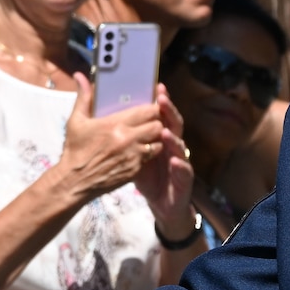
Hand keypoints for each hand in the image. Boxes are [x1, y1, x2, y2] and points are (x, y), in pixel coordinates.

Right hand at [54, 74, 168, 204]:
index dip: (154, 107)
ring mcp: (133, 156)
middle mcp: (128, 139)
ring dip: (156, 137)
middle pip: (157, 125)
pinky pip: (151, 157)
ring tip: (148, 134)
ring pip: (158, 142)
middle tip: (151, 120)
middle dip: (157, 121)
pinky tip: (141, 149)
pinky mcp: (135, 170)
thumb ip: (83, 97)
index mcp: (115, 124)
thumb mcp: (76, 121)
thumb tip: (80, 76)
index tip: (151, 106)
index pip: (148, 111)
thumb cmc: (75, 150)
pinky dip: (149, 152)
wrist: (75, 181)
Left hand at [135, 86, 195, 233]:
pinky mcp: (184, 178)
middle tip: (161, 99)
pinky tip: (173, 160)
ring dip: (173, 137)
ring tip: (163, 130)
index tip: (156, 86)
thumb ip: (121, 136)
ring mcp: (180, 160)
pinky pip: (184, 169)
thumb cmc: (147, 176)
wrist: (162, 203)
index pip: (161, 115)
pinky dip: (179, 164)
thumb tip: (105, 118)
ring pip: (179, 144)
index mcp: (160, 137)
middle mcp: (172, 144)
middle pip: (173, 123)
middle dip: (169, 111)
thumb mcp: (131, 156)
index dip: (160, 101)